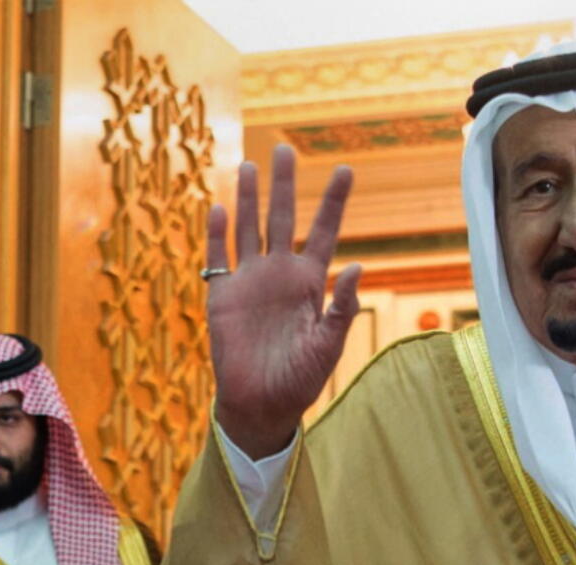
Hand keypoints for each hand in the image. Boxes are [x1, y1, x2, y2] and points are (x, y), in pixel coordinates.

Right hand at [206, 143, 362, 459]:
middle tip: (286, 148)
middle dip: (285, 185)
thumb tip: (357, 267)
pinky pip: (219, 257)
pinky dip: (218, 233)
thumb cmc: (300, 381)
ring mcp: (250, 282)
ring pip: (249, 230)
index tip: (345, 169)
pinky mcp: (222, 296)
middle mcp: (280, 276)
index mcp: (310, 284)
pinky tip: (221, 207)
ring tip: (251, 165)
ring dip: (249, 198)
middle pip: (282, 219)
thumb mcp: (328, 346)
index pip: (324, 233)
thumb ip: (341, 308)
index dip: (333, 202)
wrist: (261, 405)